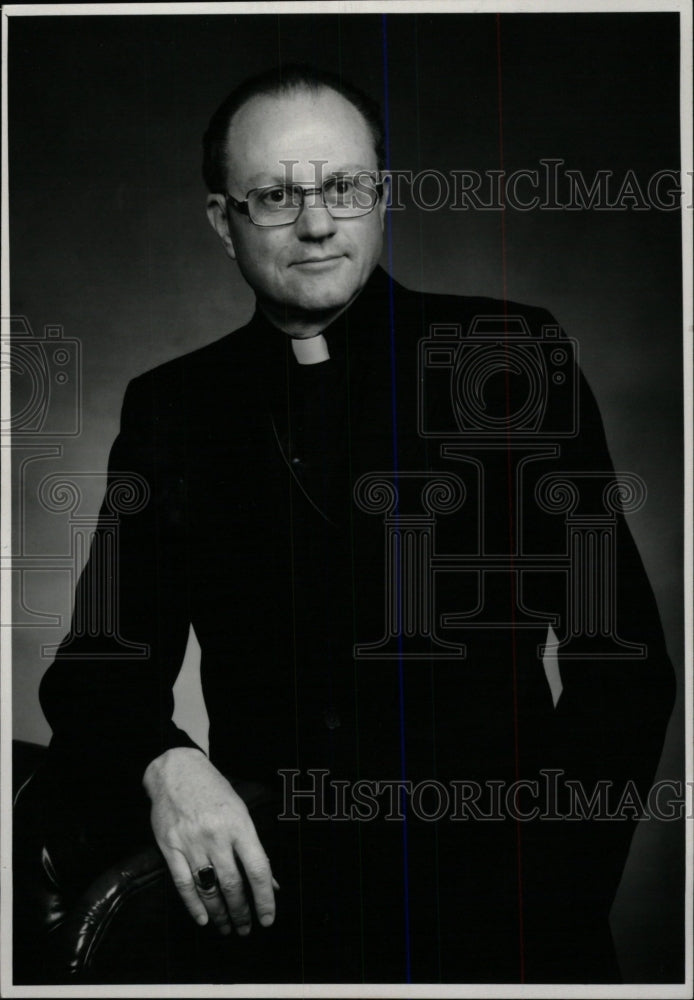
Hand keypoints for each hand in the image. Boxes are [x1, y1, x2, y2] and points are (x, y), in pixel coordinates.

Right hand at [143, 747, 277, 935]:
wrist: (176, 770)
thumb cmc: (213, 791)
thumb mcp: (240, 812)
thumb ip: (253, 848)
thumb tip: (271, 883)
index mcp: (239, 825)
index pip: (257, 869)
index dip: (265, 898)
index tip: (268, 918)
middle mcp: (216, 835)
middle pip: (233, 884)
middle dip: (242, 912)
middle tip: (246, 928)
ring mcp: (191, 841)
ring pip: (209, 888)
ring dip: (220, 913)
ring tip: (228, 927)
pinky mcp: (170, 846)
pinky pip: (183, 883)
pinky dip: (193, 905)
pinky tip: (203, 919)